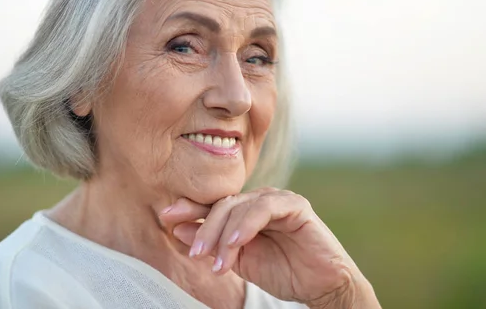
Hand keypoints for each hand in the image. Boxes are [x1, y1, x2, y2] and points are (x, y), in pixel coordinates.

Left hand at [159, 188, 380, 308]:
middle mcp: (258, 200)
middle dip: (203, 227)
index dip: (189, 209)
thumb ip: (211, 244)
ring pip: (239, 205)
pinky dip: (246, 225)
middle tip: (192, 252)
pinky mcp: (295, 205)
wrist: (320, 285)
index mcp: (243, 210)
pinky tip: (235, 244)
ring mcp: (277, 199)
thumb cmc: (281, 271)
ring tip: (214, 259)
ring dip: (222, 233)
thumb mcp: (237, 260)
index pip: (212, 205)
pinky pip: (264, 208)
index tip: (165, 217)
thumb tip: (176, 229)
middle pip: (222, 204)